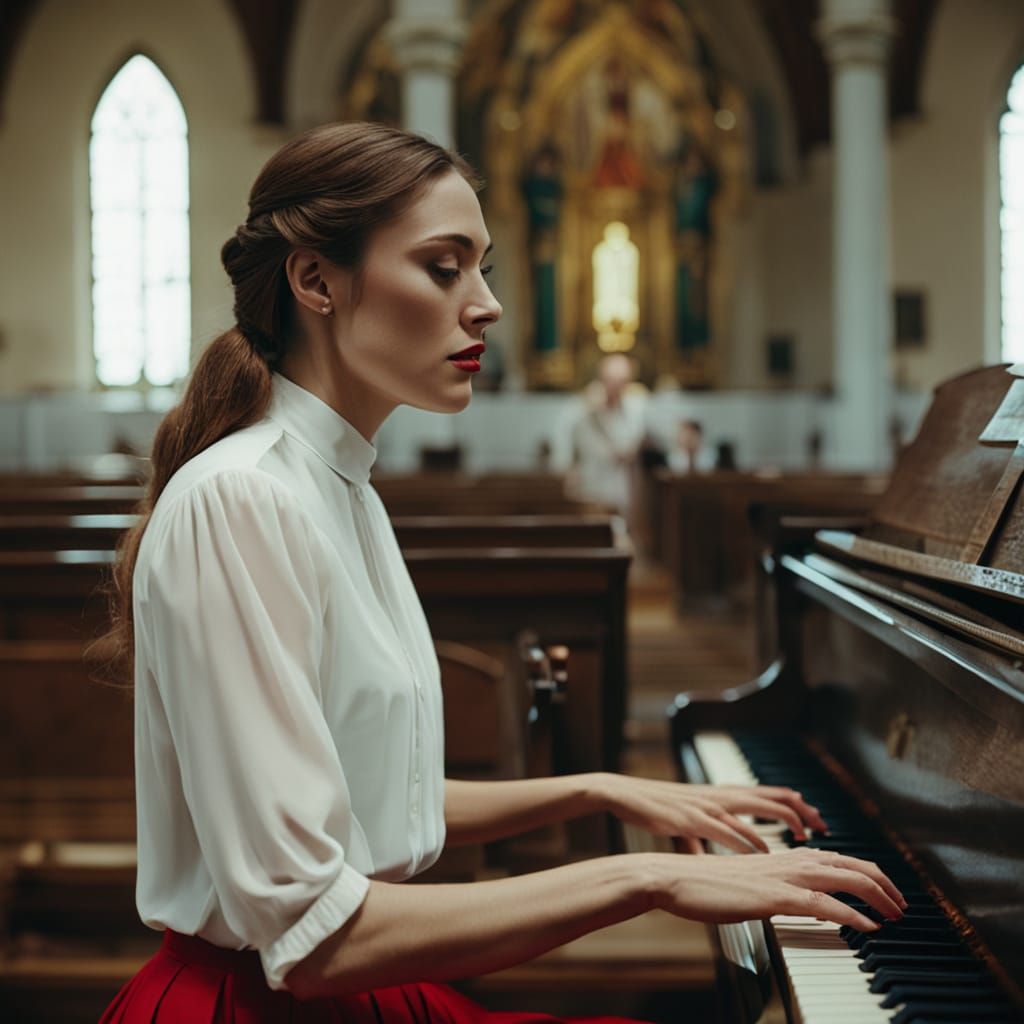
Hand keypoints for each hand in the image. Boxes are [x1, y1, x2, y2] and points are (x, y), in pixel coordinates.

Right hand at [594, 774, 828, 853]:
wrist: (624, 793)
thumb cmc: (654, 809)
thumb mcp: (685, 822)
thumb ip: (700, 837)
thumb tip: (705, 856)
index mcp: (721, 794)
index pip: (768, 792)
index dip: (794, 803)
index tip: (814, 819)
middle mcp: (720, 795)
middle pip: (771, 795)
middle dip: (799, 809)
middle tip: (821, 825)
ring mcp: (708, 805)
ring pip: (755, 809)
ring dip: (779, 822)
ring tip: (801, 837)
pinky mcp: (694, 819)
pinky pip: (726, 830)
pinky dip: (747, 842)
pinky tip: (762, 854)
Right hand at [648, 847, 906, 931]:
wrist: (672, 878)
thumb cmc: (701, 883)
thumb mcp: (743, 883)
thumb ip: (769, 886)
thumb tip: (785, 897)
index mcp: (781, 856)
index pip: (836, 858)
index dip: (865, 871)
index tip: (883, 890)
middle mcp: (788, 860)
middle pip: (850, 863)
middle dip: (882, 883)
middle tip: (900, 903)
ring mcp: (782, 876)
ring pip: (845, 877)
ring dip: (877, 895)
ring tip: (896, 913)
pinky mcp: (774, 896)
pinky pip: (824, 904)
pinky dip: (852, 914)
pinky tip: (869, 927)